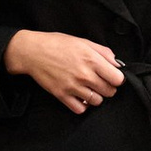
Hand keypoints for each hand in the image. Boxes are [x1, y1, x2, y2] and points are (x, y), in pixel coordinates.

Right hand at [7, 28, 124, 113]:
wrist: (33, 52)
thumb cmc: (57, 44)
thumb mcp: (83, 41)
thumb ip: (103, 52)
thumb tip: (117, 63)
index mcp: (92, 60)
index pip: (117, 79)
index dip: (117, 78)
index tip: (112, 76)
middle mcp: (84, 75)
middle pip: (109, 92)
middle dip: (108, 87)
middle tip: (101, 82)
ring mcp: (73, 87)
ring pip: (97, 101)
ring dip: (96, 96)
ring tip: (90, 89)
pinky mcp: (62, 95)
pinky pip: (80, 109)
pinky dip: (83, 105)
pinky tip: (80, 96)